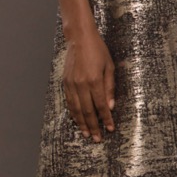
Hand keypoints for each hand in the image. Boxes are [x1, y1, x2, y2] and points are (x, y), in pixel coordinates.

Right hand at [62, 26, 115, 140]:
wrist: (79, 38)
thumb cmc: (98, 51)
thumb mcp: (110, 67)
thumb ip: (110, 88)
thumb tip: (111, 106)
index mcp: (94, 80)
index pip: (101, 105)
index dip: (106, 119)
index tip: (110, 129)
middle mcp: (81, 84)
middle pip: (87, 111)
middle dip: (93, 126)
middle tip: (97, 138)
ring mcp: (71, 84)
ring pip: (76, 109)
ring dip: (82, 123)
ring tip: (87, 134)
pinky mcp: (65, 82)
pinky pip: (69, 102)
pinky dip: (73, 113)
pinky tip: (77, 121)